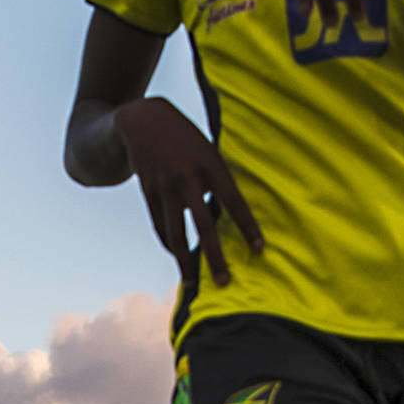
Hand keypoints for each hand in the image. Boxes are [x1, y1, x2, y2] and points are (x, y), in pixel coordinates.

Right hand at [112, 97, 261, 287]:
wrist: (144, 120)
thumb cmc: (187, 138)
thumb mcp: (208, 150)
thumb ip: (218, 179)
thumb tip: (228, 217)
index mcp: (209, 164)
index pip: (233, 201)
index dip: (247, 227)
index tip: (259, 249)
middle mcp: (187, 178)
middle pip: (203, 225)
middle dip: (214, 256)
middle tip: (225, 282)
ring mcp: (165, 187)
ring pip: (176, 233)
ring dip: (186, 261)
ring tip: (194, 283)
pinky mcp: (148, 193)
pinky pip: (160, 226)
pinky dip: (170, 244)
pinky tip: (179, 257)